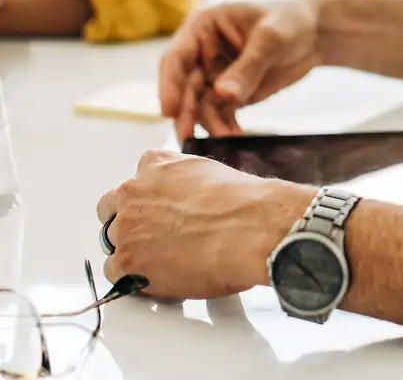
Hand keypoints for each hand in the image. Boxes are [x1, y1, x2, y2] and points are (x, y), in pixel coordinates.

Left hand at [97, 149, 313, 298]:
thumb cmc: (242, 202)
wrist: (251, 226)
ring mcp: (127, 225)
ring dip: (131, 248)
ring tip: (160, 260)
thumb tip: (189, 198)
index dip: (148, 196)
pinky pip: (114, 272)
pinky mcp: (127, 259)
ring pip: (111, 239)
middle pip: (111, 206)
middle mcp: (135, 190)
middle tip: (154, 235)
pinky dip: (131, 276)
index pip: (137, 176)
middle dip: (130, 220)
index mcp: (157, 164)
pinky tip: (156, 277)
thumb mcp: (210, 173)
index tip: (160, 208)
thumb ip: (186, 181)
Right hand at [159, 0, 321, 138]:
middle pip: (185, 86)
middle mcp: (202, 51)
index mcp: (203, 26)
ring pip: (200, 104)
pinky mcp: (229, 92)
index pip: (176, 57)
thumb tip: (222, 94)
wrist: (315, 33)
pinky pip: (220, 113)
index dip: (169, 85)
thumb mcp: (271, 38)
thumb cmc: (291, 20)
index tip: (170, 111)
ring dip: (208, 123)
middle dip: (188, 111)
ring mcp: (214, 73)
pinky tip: (234, 138)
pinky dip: (224, 126)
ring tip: (223, 138)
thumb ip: (248, 66)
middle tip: (188, 136)